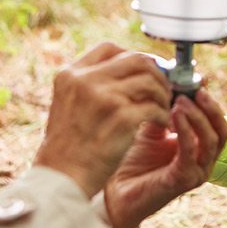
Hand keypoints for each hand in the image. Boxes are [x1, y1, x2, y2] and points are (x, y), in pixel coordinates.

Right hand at [33, 43, 171, 197]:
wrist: (61, 178)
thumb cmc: (68, 147)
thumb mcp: (68, 105)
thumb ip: (90, 86)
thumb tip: (130, 73)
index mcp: (70, 74)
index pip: (109, 49)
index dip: (133, 56)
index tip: (146, 70)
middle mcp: (86, 80)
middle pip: (135, 60)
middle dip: (156, 73)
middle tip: (165, 89)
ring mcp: (104, 97)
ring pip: (149, 81)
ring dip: (163, 95)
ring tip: (164, 109)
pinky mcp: (121, 118)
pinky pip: (154, 107)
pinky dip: (163, 115)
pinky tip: (161, 124)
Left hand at [103, 88, 226, 227]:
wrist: (113, 191)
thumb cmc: (131, 160)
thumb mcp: (151, 127)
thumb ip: (164, 108)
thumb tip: (172, 79)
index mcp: (198, 148)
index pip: (217, 122)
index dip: (209, 101)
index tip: (196, 82)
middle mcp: (202, 161)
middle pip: (222, 130)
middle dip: (211, 107)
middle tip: (195, 90)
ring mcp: (196, 172)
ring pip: (211, 140)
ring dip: (198, 116)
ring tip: (181, 100)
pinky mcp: (183, 180)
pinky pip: (191, 151)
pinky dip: (186, 130)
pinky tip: (174, 114)